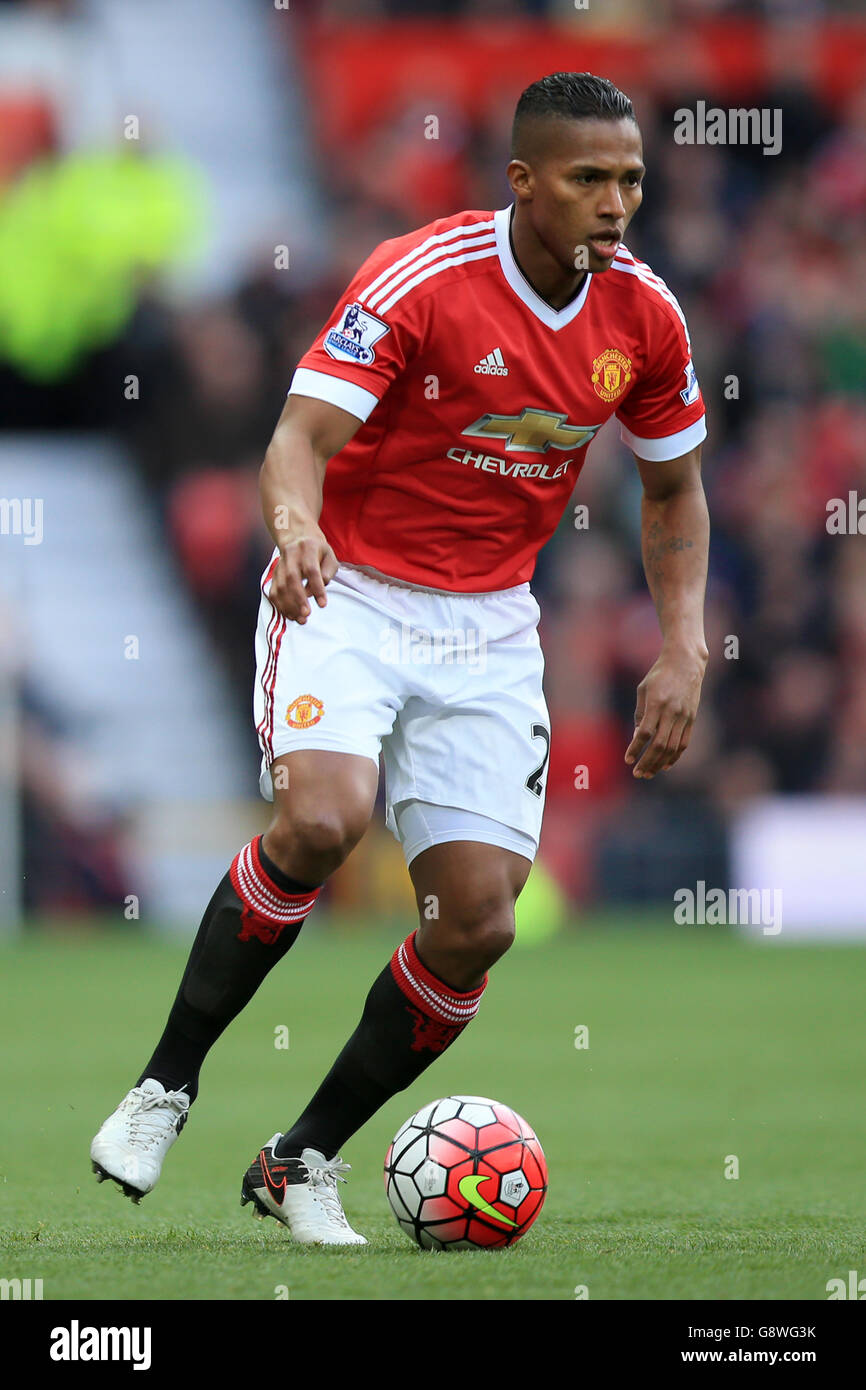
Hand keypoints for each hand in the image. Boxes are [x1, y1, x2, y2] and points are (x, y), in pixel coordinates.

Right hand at [269, 532, 337, 623]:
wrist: (297, 538)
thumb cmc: (318, 552)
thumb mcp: (330, 557)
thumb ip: (328, 573)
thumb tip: (315, 592)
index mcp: (308, 548)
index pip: (311, 570)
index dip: (317, 588)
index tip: (322, 604)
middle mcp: (291, 555)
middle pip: (292, 578)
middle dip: (299, 599)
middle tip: (307, 614)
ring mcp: (280, 565)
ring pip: (280, 586)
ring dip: (289, 606)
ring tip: (301, 619)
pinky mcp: (274, 574)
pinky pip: (274, 592)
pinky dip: (281, 606)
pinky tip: (291, 615)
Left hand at [625, 642, 707, 778]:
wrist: (686, 662)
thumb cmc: (659, 675)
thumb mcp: (643, 690)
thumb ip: (640, 714)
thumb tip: (637, 738)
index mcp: (656, 703)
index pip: (645, 733)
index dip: (635, 748)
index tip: (628, 760)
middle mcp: (672, 711)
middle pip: (659, 744)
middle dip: (647, 762)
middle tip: (637, 774)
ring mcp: (684, 716)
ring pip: (672, 747)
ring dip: (660, 763)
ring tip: (649, 773)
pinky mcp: (692, 718)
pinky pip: (684, 742)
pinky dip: (674, 756)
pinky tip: (665, 765)